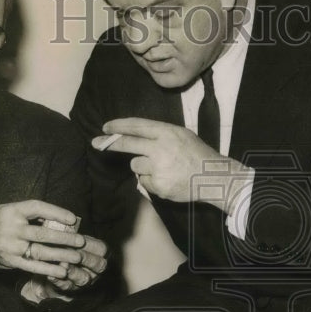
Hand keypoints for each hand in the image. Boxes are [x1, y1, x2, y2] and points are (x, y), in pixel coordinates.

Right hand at [0, 200, 87, 278]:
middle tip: (81, 240)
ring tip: (77, 256)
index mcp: (12, 211)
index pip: (37, 208)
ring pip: (40, 251)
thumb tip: (60, 219)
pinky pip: (32, 266)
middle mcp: (10, 228)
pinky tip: (62, 271)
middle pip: (43, 233)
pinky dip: (49, 269)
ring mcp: (10, 246)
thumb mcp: (9, 211)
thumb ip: (30, 214)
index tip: (73, 219)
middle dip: (64, 237)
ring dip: (61, 255)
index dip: (56, 212)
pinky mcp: (10, 261)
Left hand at [45, 234, 107, 291]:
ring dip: (72, 270)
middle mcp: (97, 269)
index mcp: (101, 254)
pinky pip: (67, 286)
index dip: (88, 244)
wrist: (57, 267)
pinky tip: (51, 275)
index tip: (76, 238)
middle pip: (97, 264)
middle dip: (84, 257)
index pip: (101, 249)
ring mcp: (85, 281)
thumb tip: (62, 224)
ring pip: (83, 278)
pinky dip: (58, 280)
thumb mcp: (73, 239)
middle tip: (70, 250)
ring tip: (62, 264)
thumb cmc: (67, 247)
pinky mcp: (71, 289)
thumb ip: (72, 234)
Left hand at [99, 118, 245, 209]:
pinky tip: (168, 179)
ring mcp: (158, 168)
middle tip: (97, 143)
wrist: (213, 177)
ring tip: (164, 168)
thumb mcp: (181, 135)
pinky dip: (152, 181)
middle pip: (128, 144)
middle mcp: (160, 149)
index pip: (136, 126)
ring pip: (136, 166)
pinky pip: (144, 182)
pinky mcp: (159, 185)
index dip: (118, 126)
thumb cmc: (197, 154)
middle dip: (110, 143)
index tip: (105, 127)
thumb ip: (158, 135)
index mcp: (167, 132)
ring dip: (143, 167)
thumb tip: (133, 139)